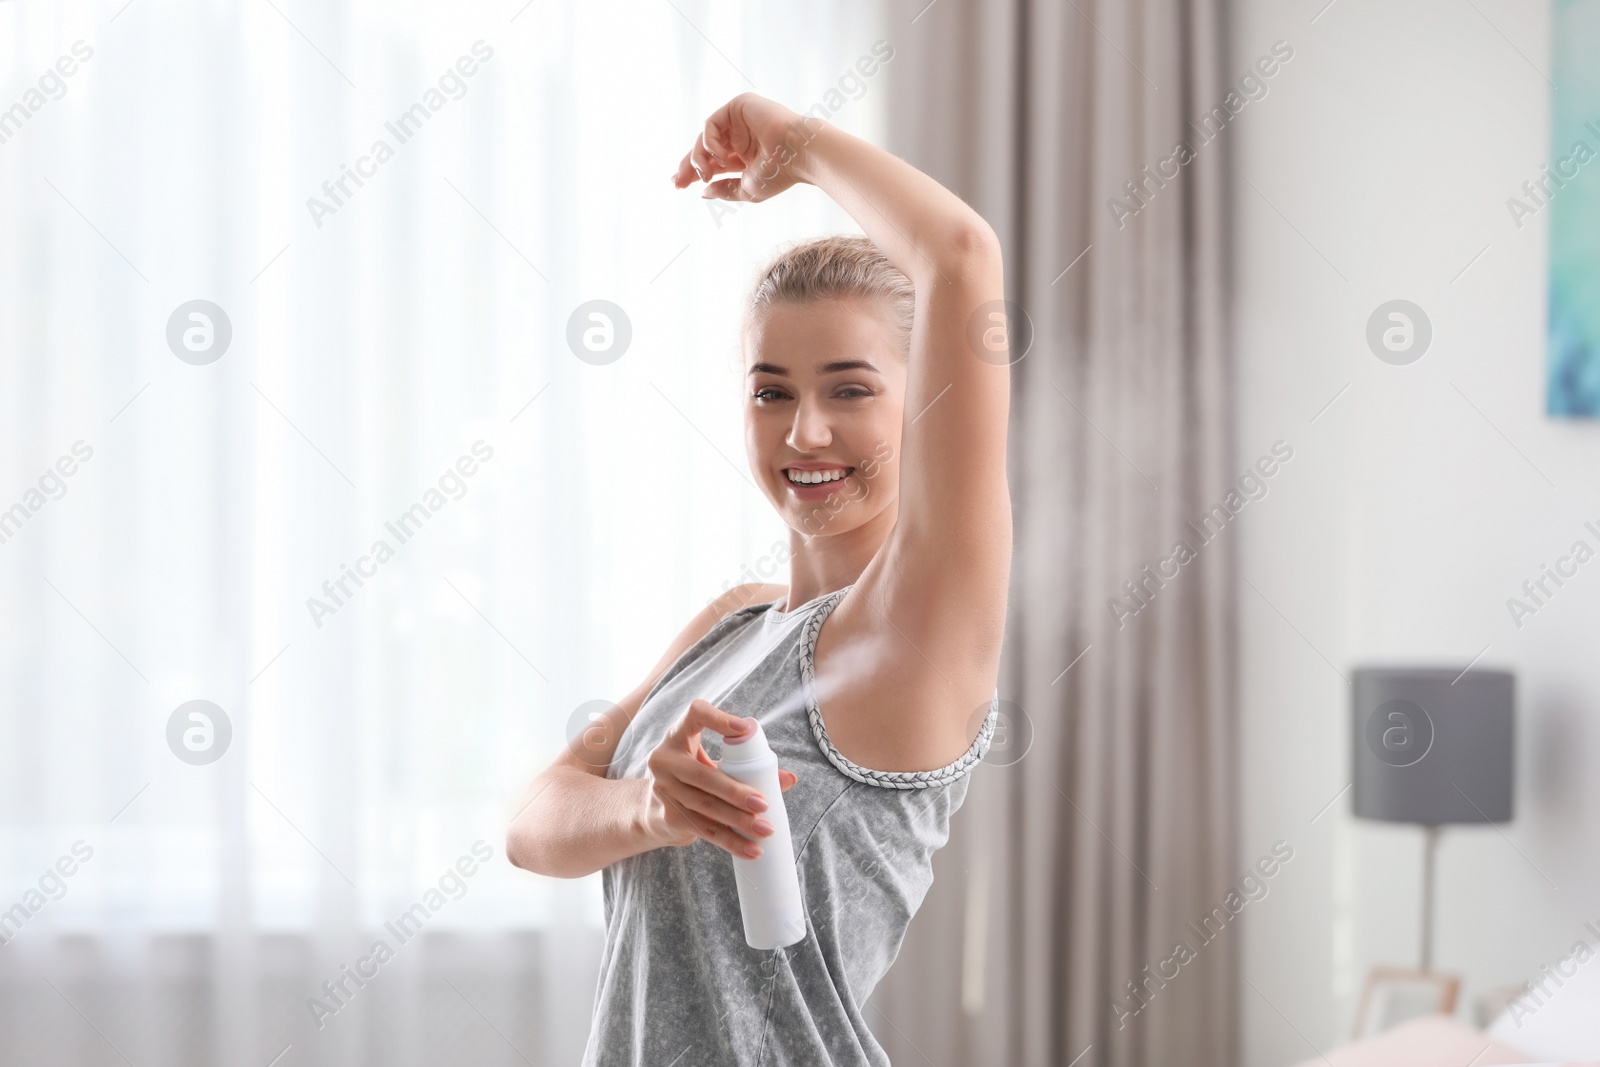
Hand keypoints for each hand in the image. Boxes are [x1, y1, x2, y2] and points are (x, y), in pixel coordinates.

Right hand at [642, 699, 797, 858]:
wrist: (653, 808)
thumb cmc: (694, 775)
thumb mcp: (712, 762)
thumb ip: (747, 766)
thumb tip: (789, 779)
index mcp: (678, 735)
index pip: (695, 714)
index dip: (718, 719)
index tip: (745, 728)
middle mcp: (664, 760)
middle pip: (703, 776)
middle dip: (735, 792)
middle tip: (763, 803)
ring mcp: (663, 789)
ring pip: (705, 807)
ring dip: (737, 821)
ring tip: (765, 829)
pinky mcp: (668, 815)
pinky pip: (704, 830)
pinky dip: (730, 841)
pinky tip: (751, 849)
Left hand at [672, 93, 815, 202]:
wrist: (798, 154)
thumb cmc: (780, 174)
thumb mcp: (747, 189)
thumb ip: (725, 190)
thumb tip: (703, 192)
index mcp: (744, 156)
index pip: (713, 163)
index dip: (694, 172)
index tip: (678, 185)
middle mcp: (740, 137)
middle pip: (704, 149)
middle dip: (689, 166)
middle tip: (678, 182)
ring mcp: (739, 121)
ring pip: (705, 138)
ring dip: (699, 158)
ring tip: (705, 173)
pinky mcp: (739, 106)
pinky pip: (711, 124)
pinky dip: (709, 142)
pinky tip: (720, 157)